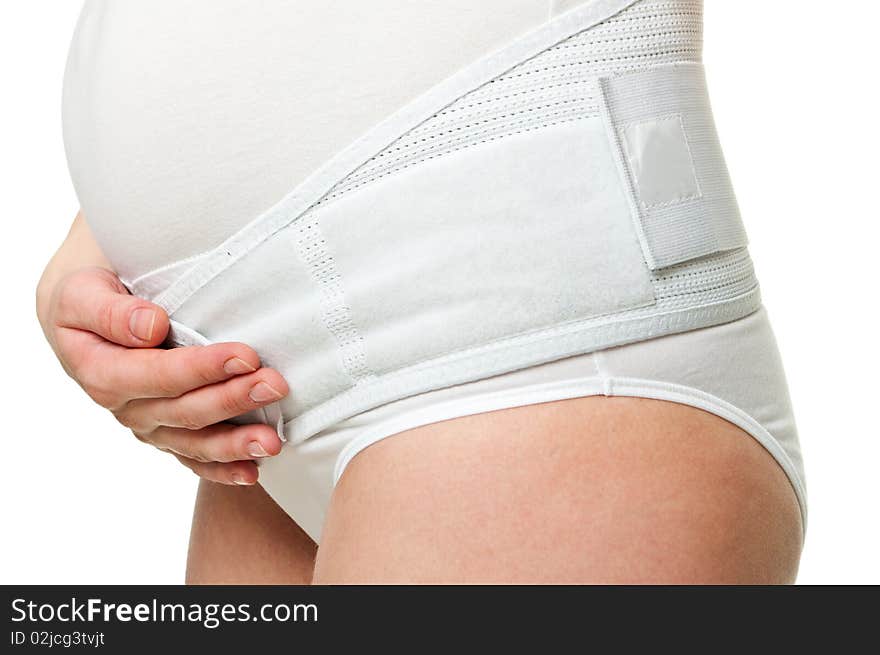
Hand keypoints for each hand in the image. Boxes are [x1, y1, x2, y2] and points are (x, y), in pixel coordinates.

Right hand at [38, 266, 289, 485]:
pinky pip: (194, 459)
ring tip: (273, 440)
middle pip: (186, 410)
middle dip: (234, 399)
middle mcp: (126, 407)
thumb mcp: (82, 293)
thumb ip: (111, 313)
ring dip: (236, 443)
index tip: (246, 355)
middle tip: (275, 384)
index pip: (159, 374)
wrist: (85, 317)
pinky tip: (252, 473)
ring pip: (195, 442)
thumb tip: (151, 327)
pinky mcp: (166, 434)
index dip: (203, 368)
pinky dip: (223, 469)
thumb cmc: (89, 297)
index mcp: (103, 372)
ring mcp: (148, 426)